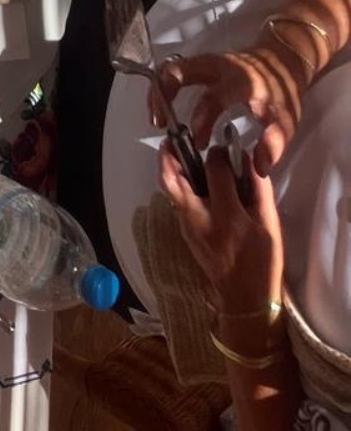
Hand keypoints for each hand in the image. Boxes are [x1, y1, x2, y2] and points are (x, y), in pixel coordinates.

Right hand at [153, 39, 309, 169]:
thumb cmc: (281, 91)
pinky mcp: (199, 62)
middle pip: (178, 70)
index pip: (212, 99)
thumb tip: (258, 168)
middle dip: (163, 95)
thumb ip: (273, 144)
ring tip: (157, 119)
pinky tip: (163, 107)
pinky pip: (173, 70)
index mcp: (240, 81)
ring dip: (158, 91)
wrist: (280, 60)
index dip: (202, 122)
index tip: (199, 143)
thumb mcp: (285, 120)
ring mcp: (205, 61)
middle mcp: (218, 66)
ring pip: (170, 68)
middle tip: (160, 123)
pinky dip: (163, 87)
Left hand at [159, 141, 282, 314]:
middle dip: (170, 154)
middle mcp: (198, 218)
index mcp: (224, 215)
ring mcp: (186, 226)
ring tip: (180, 151)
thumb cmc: (262, 263)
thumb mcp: (269, 225)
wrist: (245, 300)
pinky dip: (179, 184)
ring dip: (171, 167)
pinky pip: (176, 201)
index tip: (227, 149)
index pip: (214, 170)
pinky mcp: (184, 232)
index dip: (220, 153)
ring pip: (169, 189)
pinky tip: (193, 179)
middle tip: (175, 137)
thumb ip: (259, 190)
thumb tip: (248, 161)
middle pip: (172, 178)